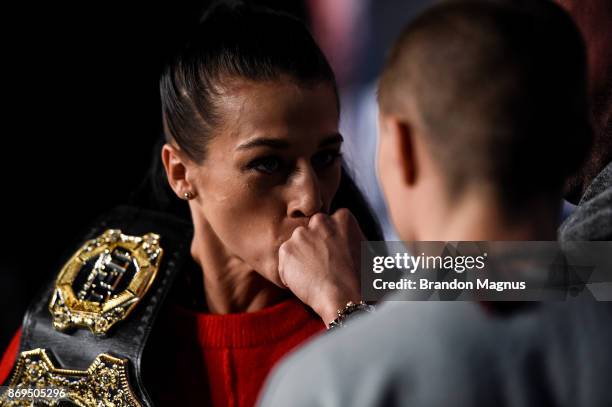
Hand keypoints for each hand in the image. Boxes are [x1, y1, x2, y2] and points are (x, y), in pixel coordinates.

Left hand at [278, 208, 364, 323]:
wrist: (346, 298)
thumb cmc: (363, 280)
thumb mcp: (368, 251)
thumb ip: (354, 239)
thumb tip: (350, 242)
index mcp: (343, 217)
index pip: (329, 225)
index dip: (330, 243)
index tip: (334, 257)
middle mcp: (320, 220)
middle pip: (311, 231)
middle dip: (313, 246)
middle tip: (322, 267)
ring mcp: (301, 234)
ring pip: (296, 245)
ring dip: (301, 259)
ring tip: (314, 278)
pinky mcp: (287, 249)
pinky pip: (285, 261)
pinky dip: (290, 273)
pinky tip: (305, 284)